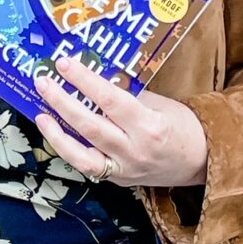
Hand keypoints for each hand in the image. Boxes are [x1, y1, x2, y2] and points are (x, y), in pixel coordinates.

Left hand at [35, 57, 207, 187]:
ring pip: (82, 155)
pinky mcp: (117, 180)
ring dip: (57, 133)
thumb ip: (128, 92)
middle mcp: (134, 150)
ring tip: (40, 114)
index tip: (64, 63)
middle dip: (62, 102)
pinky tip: (54, 133)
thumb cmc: (182, 126)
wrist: (202, 162)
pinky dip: (68, 150)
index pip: (110, 99)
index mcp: (149, 125)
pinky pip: (88, 167)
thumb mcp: (160, 103)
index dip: (84, 80)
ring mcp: (124, 169)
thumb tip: (95, 74)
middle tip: (43, 82)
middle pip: (90, 126)